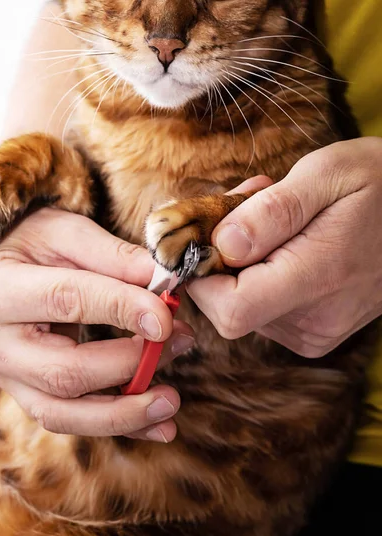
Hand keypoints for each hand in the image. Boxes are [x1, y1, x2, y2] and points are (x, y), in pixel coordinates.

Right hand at [0, 208, 193, 441]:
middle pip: (67, 371)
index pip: (67, 302)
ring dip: (125, 413)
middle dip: (132, 365)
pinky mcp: (24, 395)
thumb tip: (163, 278)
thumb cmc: (24, 248)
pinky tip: (155, 424)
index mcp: (2, 291)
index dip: (122, 310)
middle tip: (181, 343)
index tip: (167, 317)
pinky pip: (69, 421)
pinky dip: (116, 425)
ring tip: (170, 402)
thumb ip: (111, 255)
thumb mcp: (60, 233)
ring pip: (64, 413)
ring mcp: (8, 377)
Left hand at [188, 137, 381, 357]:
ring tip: (274, 218)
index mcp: (316, 280)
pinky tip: (284, 240)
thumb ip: (272, 212)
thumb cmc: (380, 185)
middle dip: (221, 256)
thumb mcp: (327, 174)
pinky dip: (260, 272)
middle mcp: (311, 321)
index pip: (229, 310)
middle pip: (228, 306)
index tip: (205, 236)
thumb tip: (221, 245)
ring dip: (242, 260)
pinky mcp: (312, 330)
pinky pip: (264, 306)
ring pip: (242, 304)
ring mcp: (313, 331)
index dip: (201, 277)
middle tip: (245, 207)